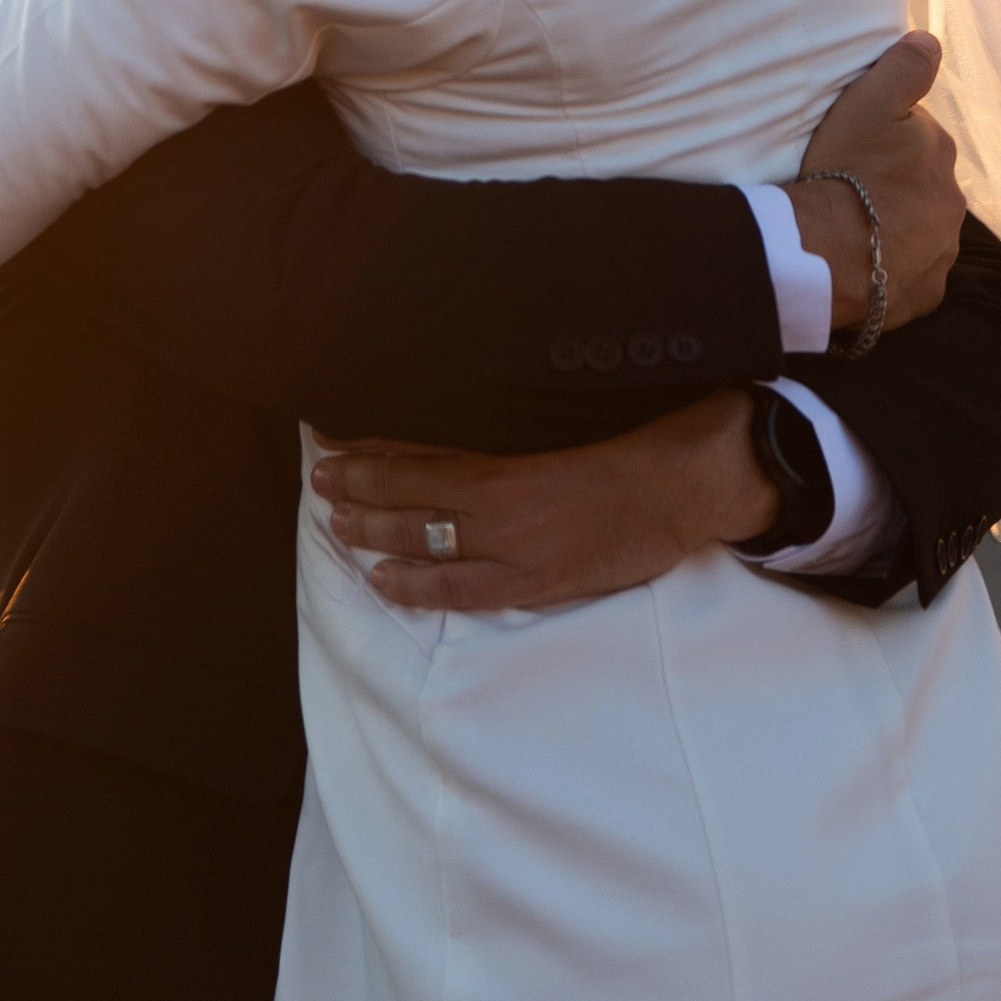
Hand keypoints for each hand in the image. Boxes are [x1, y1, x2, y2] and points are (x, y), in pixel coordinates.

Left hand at [312, 394, 776, 611]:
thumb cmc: (629, 440)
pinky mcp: (533, 582)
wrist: (681, 485)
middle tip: (319, 478)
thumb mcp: (561, 415)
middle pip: (407, 493)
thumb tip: (458, 409)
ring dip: (372, 532)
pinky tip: (383, 580)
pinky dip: (415, 586)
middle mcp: (497, 498)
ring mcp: (511, 546)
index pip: (415, 448)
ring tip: (337, 524)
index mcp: (503, 451)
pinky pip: (458, 591)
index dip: (368, 446)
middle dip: (355, 486)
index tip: (331, 437)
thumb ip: (507, 420)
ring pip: (420, 541)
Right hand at [785, 31, 962, 334]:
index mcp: (940, 153)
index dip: (886, 141)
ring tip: (853, 230)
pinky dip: (892, 270)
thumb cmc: (845, 170)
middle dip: (897, 186)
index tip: (855, 150)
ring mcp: (941, 253)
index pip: (917, 138)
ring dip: (896, 228)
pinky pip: (910, 276)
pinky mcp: (926, 294)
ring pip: (919, 231)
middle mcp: (952, 203)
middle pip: (922, 186)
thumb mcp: (869, 101)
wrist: (828, 253)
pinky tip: (862, 265)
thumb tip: (931, 40)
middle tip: (850, 190)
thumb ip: (905, 66)